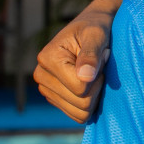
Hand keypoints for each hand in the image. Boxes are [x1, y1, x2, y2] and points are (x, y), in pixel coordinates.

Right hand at [33, 0, 123, 122]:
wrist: (91, 28)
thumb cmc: (95, 27)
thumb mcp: (96, 34)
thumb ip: (91, 55)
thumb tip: (85, 77)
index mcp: (47, 59)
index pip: (80, 88)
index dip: (98, 76)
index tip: (102, 56)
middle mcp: (41, 76)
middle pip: (81, 103)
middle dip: (98, 86)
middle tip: (100, 65)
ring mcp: (46, 89)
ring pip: (80, 113)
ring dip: (95, 95)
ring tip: (94, 73)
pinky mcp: (55, 98)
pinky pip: (78, 116)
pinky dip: (90, 102)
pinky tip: (90, 84)